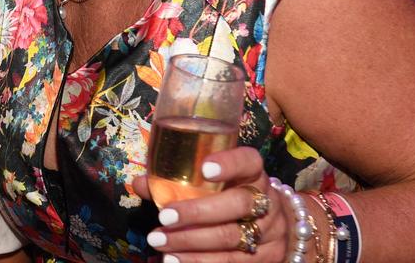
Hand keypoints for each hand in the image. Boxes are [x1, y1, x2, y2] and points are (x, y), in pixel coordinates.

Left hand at [132, 147, 293, 261]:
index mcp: (253, 173)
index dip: (229, 163)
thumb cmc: (231, 197)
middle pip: (238, 204)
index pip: (248, 161)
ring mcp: (269, 232)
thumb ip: (177, 181)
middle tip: (165, 218)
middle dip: (198, 212)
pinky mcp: (266, 259)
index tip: (204, 169)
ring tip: (161, 244)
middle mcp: (265, 200)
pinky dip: (201, 262)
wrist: (274, 227)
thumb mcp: (214, 185)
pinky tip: (175, 261)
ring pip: (232, 238)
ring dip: (192, 243)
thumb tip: (140, 184)